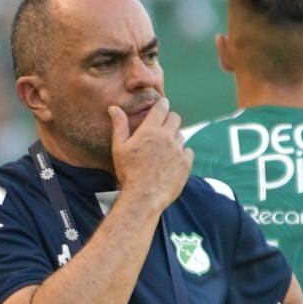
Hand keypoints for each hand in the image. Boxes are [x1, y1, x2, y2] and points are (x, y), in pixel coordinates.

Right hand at [109, 98, 193, 213]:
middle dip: (169, 120)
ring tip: (164, 151)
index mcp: (150, 130)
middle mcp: (167, 137)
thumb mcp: (119, 148)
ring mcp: (178, 150)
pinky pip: (188, 152)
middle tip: (162, 130)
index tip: (160, 108)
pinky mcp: (186, 164)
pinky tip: (172, 162)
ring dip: (174, 139)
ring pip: (181, 135)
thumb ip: (119, 126)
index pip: (162, 107)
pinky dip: (182, 154)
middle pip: (175, 118)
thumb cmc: (128, 173)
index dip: (162, 106)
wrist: (144, 197)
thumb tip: (114, 108)